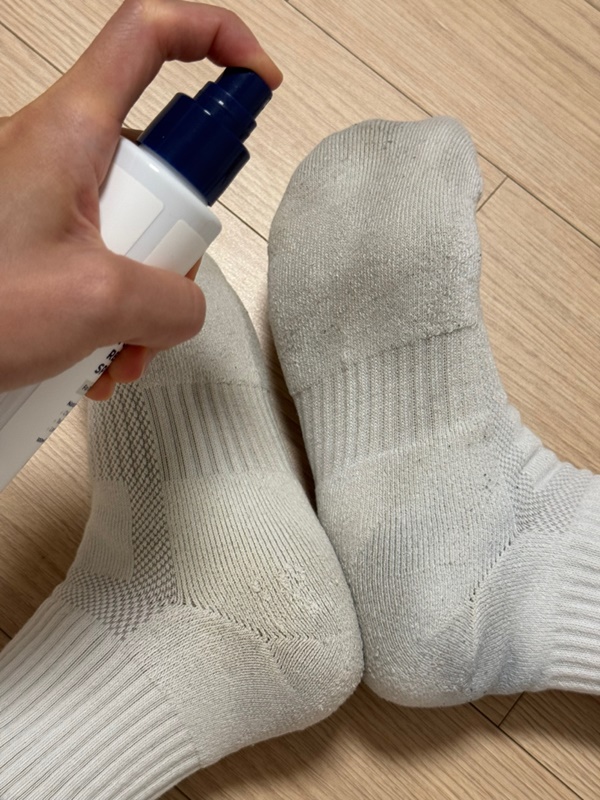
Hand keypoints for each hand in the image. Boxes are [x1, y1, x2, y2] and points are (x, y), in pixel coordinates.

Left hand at [0, 0, 281, 400]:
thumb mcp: (97, 302)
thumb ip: (173, 299)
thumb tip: (186, 306)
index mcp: (70, 131)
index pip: (150, 36)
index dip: (215, 38)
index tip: (256, 78)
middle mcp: (57, 153)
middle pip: (156, 165)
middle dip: (176, 243)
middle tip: (158, 296)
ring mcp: (47, 199)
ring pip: (132, 226)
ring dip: (143, 296)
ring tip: (118, 350)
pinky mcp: (39, 239)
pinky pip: (102, 258)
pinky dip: (112, 310)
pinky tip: (97, 356)